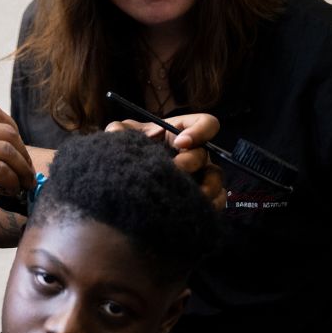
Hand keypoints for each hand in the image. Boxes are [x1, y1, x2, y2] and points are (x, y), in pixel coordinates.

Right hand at [0, 103, 35, 215]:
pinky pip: (1, 172)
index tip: (17, 147)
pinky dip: (12, 183)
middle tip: (27, 172)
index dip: (13, 128)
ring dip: (23, 171)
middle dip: (23, 154)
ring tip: (24, 185)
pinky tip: (9, 192)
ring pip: (9, 152)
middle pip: (9, 132)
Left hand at [105, 113, 225, 210]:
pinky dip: (211, 205)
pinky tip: (195, 209)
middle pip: (205, 154)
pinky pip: (216, 201)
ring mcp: (200, 176)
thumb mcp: (123, 137)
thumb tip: (115, 132)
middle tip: (175, 168)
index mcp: (181, 133)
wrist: (126, 182)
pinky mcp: (200, 197)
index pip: (206, 123)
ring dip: (207, 186)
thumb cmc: (131, 151)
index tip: (180, 143)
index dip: (199, 131)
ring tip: (191, 194)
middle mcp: (195, 154)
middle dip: (192, 161)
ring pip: (215, 179)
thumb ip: (118, 130)